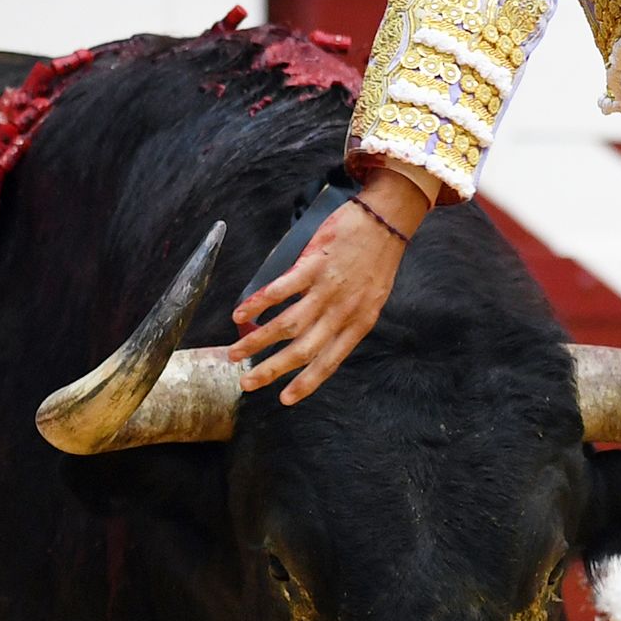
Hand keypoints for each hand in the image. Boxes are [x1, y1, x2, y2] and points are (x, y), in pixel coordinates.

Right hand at [227, 169, 429, 405]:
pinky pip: (280, 289)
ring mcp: (326, 289)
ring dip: (257, 341)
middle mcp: (341, 311)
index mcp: (358, 324)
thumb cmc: (377, 261)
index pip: (329, 362)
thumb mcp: (371, 300)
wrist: (385, 221)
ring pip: (287, 324)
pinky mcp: (313, 265)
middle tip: (247, 383)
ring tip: (235, 352)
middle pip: (301, 350)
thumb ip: (346, 321)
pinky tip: (240, 314)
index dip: (306, 383)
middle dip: (271, 370)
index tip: (285, 400)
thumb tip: (319, 340)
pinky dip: (258, 303)